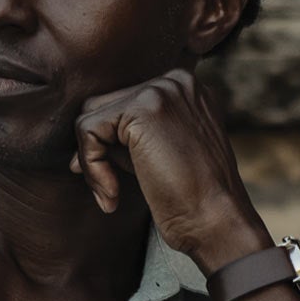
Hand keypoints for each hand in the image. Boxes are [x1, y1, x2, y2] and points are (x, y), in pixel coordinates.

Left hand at [69, 67, 271, 273]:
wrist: (216, 220)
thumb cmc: (191, 200)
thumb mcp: (159, 157)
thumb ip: (129, 140)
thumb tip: (83, 144)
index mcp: (185, 90)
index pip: (124, 104)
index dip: (108, 145)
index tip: (111, 182)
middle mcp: (175, 81)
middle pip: (103, 105)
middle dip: (95, 150)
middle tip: (106, 190)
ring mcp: (160, 91)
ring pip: (91, 117)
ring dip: (90, 161)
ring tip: (109, 195)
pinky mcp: (142, 109)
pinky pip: (89, 131)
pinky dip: (91, 168)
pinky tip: (112, 196)